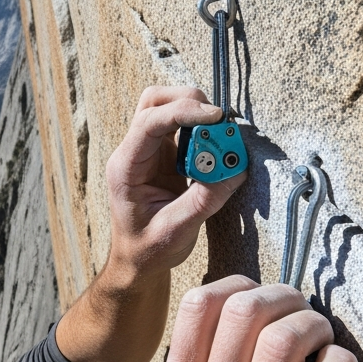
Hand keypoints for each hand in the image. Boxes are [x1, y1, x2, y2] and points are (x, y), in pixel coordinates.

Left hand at [104, 86, 245, 278]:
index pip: (149, 122)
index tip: (216, 117)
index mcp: (126, 167)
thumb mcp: (177, 231)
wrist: (138, 260)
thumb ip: (205, 199)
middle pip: (155, 101)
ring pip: (168, 107)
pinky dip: (203, 129)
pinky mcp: (166, 155)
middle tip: (220, 123)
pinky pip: (184, 127)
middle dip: (189, 102)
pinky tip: (217, 147)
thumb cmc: (148, 249)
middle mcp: (134, 152)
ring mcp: (149, 151)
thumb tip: (236, 169)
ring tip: (221, 138)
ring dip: (197, 113)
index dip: (183, 112)